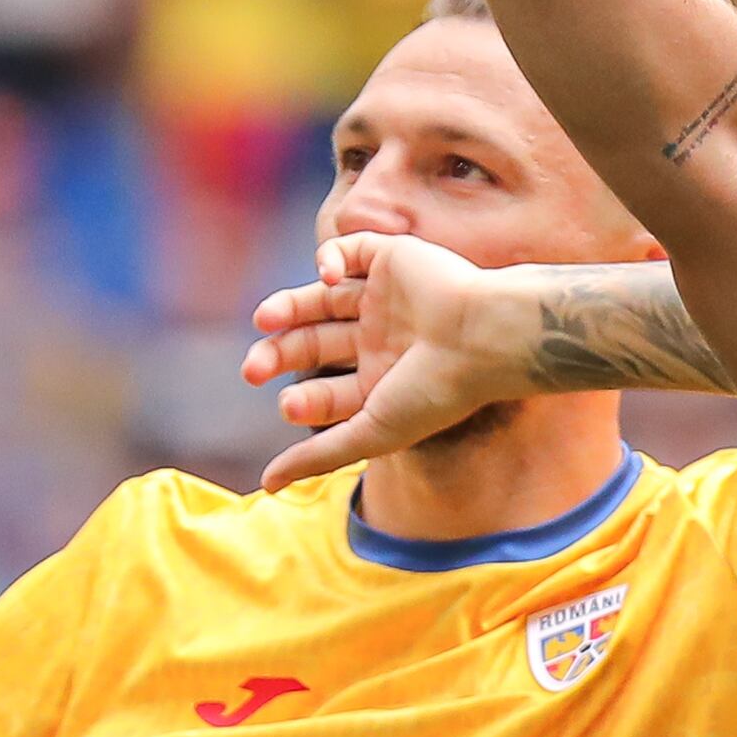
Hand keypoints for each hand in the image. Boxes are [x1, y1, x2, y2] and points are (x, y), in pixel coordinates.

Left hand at [245, 230, 538, 488]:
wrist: (483, 338)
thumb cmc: (435, 392)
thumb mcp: (371, 432)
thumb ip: (319, 456)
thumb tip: (268, 486)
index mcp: (382, 381)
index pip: (327, 389)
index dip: (302, 400)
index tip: (289, 407)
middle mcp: (382, 339)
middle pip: (314, 342)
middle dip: (280, 354)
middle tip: (253, 368)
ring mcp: (386, 298)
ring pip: (321, 296)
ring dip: (288, 306)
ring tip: (265, 318)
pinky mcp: (393, 258)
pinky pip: (349, 249)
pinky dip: (327, 260)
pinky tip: (324, 278)